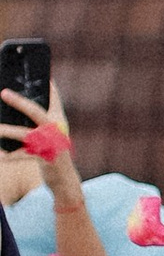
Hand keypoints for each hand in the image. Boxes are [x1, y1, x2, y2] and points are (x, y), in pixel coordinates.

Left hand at [0, 86, 74, 211]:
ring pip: (26, 134)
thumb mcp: (53, 133)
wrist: (65, 179)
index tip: (42, 76)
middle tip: (3, 92)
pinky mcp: (46, 159)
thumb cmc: (53, 152)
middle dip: (19, 102)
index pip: (53, 99)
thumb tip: (36, 94)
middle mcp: (57, 130)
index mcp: (58, 121)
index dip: (48, 87)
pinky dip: (11, 155)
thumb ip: (46, 115)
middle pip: (36, 112)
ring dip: (8, 131)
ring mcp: (52, 145)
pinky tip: (1, 155)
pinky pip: (24, 155)